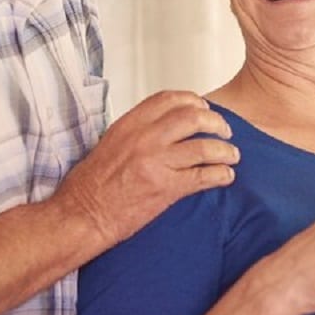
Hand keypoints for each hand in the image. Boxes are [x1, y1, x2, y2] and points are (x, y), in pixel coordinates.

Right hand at [55, 91, 239, 246]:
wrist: (82, 215)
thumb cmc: (89, 187)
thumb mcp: (108, 145)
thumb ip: (134, 133)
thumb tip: (159, 129)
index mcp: (129, 125)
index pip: (168, 99)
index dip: (192, 100)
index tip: (203, 107)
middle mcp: (144, 138)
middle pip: (192, 117)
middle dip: (216, 122)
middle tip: (224, 130)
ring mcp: (156, 162)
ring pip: (204, 147)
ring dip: (225, 150)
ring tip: (232, 156)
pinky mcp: (166, 188)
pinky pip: (204, 176)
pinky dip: (221, 175)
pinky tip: (226, 177)